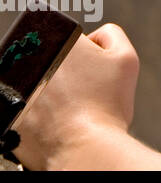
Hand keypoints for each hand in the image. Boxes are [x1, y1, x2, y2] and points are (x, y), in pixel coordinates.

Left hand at [12, 23, 139, 169]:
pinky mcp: (7, 111)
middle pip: (54, 61)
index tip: (93, 74)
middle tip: (83, 93)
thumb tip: (94, 36)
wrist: (82, 147)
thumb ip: (112, 35)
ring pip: (39, 83)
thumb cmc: (106, 105)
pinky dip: (38, 112)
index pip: (74, 40)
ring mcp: (15, 86)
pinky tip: (54, 122)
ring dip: (51, 91)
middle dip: (68, 73)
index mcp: (60, 41)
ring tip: (69, 108)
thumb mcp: (125, 59)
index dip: (89, 56)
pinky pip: (26, 105)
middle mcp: (31, 60)